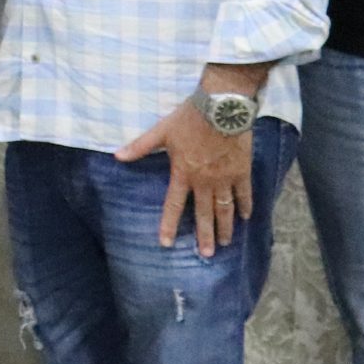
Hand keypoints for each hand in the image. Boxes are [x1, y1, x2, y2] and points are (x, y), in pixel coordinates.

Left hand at [115, 100, 254, 255]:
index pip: (174, 206)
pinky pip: (245, 194)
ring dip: (225, 228)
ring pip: (226, 209)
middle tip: (206, 255)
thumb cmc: (189, 118)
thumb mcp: (160, 131)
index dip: (169, 225)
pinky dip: (246, 206)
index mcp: (183, 174)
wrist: (221, 108)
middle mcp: (205, 182)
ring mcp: (225, 178)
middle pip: (205, 215)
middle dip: (205, 236)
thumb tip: (117, 156)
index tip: (167, 243)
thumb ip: (140, 147)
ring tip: (225, 243)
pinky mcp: (242, 171)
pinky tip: (247, 218)